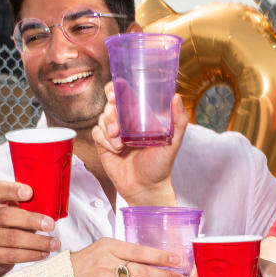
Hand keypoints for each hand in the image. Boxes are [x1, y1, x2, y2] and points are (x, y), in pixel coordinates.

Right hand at [0, 179, 58, 274]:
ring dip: (37, 242)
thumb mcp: (13, 210)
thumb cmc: (9, 224)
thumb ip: (26, 205)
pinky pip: (12, 255)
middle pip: (7, 216)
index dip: (13, 190)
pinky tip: (44, 254)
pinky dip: (31, 255)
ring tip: (54, 244)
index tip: (30, 192)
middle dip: (32, 221)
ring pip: (12, 238)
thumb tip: (52, 207)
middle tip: (50, 225)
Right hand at [70, 238, 181, 276]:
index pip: (140, 251)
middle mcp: (107, 263)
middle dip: (164, 276)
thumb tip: (152, 257)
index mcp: (109, 247)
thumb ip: (124, 251)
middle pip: (142, 271)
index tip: (176, 259)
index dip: (160, 256)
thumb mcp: (102, 248)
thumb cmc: (85, 263)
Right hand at [91, 87, 186, 204]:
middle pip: (111, 104)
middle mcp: (126, 122)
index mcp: (141, 116)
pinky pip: (97, 133)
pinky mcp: (104, 145)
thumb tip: (177, 96)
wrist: (146, 188)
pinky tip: (115, 149)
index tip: (117, 92)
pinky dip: (104, 139)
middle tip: (115, 111)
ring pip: (102, 117)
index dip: (118, 88)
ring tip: (119, 142)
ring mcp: (114, 133)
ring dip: (109, 126)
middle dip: (111, 107)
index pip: (126, 94)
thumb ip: (178, 121)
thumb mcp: (173, 142)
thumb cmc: (161, 166)